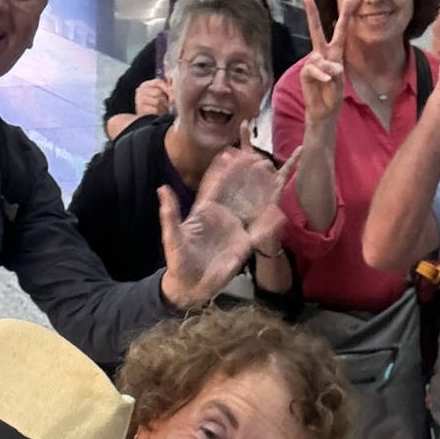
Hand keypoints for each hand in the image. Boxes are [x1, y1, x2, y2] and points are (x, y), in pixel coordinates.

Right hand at [134, 77, 170, 117]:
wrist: (144, 119)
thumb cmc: (154, 105)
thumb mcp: (159, 94)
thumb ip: (165, 86)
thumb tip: (171, 79)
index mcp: (146, 85)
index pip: (158, 82)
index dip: (167, 88)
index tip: (173, 94)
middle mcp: (141, 90)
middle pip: (158, 92)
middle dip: (165, 99)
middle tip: (168, 105)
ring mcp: (139, 99)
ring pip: (157, 101)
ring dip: (163, 106)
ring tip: (163, 109)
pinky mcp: (141, 109)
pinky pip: (155, 109)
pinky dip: (159, 112)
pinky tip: (158, 113)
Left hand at [159, 144, 299, 305]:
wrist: (190, 286)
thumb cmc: (178, 261)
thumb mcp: (172, 236)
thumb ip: (169, 213)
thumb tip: (162, 188)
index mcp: (204, 211)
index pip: (215, 185)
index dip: (223, 170)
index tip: (232, 152)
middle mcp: (221, 216)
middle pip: (236, 191)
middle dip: (246, 175)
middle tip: (257, 156)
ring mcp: (233, 229)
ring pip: (249, 206)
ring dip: (259, 192)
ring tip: (270, 176)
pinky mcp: (243, 245)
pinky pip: (258, 231)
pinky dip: (267, 222)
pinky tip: (277, 211)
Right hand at [299, 0, 354, 125]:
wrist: (325, 110)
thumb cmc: (334, 94)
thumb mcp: (340, 80)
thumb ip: (335, 69)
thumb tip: (324, 62)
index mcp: (335, 53)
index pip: (340, 31)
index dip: (345, 15)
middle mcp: (322, 54)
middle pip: (316, 31)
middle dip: (312, 15)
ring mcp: (312, 63)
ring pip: (319, 58)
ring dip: (328, 69)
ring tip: (331, 79)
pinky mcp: (305, 72)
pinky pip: (313, 69)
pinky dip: (321, 74)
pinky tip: (325, 80)